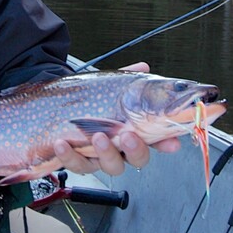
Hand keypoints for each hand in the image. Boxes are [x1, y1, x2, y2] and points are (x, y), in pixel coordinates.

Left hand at [52, 61, 180, 176]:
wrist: (61, 101)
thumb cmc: (93, 97)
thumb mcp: (112, 85)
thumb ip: (128, 77)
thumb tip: (143, 67)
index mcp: (135, 129)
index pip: (157, 139)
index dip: (166, 142)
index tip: (171, 143)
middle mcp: (121, 146)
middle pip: (138, 158)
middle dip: (136, 149)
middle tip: (127, 136)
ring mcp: (101, 155)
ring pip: (111, 165)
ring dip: (106, 152)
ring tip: (98, 136)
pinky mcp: (78, 160)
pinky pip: (76, 164)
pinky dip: (69, 155)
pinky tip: (62, 143)